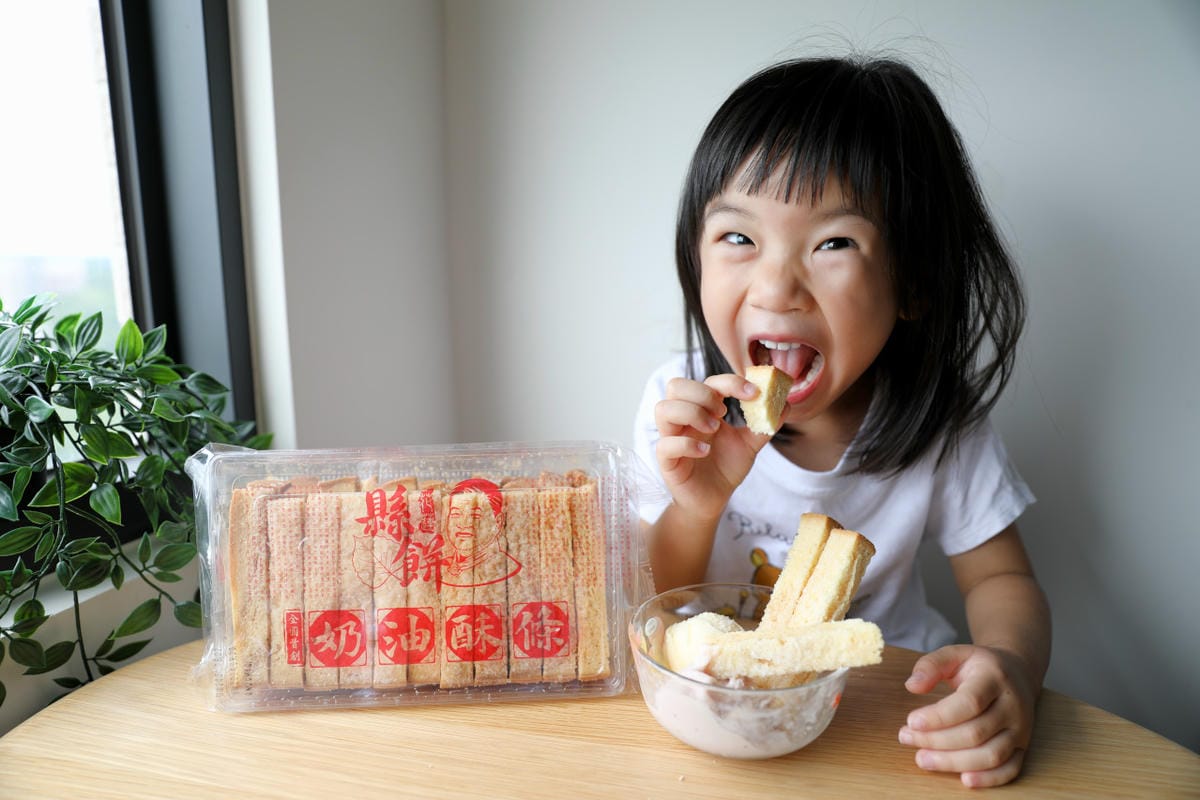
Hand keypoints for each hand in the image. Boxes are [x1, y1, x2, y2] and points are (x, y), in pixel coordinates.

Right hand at [653, 374, 770, 521]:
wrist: (714, 499)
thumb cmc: (726, 468)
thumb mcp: (750, 444)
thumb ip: (764, 424)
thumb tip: (785, 404)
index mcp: (703, 409)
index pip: (706, 381)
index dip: (730, 381)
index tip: (753, 393)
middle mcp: (684, 419)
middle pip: (676, 386)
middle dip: (703, 394)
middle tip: (723, 413)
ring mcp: (672, 438)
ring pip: (663, 408)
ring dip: (691, 413)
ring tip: (713, 429)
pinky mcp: (667, 461)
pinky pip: (665, 444)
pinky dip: (686, 444)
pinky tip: (705, 451)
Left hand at [899, 644, 1038, 787]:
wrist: (1018, 673)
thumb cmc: (979, 666)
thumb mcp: (955, 654)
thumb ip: (931, 665)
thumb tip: (912, 686)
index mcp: (995, 678)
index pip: (969, 702)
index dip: (939, 716)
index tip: (911, 721)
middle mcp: (1012, 705)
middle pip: (976, 732)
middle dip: (936, 740)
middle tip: (906, 738)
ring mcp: (1020, 729)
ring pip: (991, 755)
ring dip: (954, 762)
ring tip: (922, 758)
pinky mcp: (1023, 747)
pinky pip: (1010, 769)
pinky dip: (989, 779)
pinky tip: (964, 780)